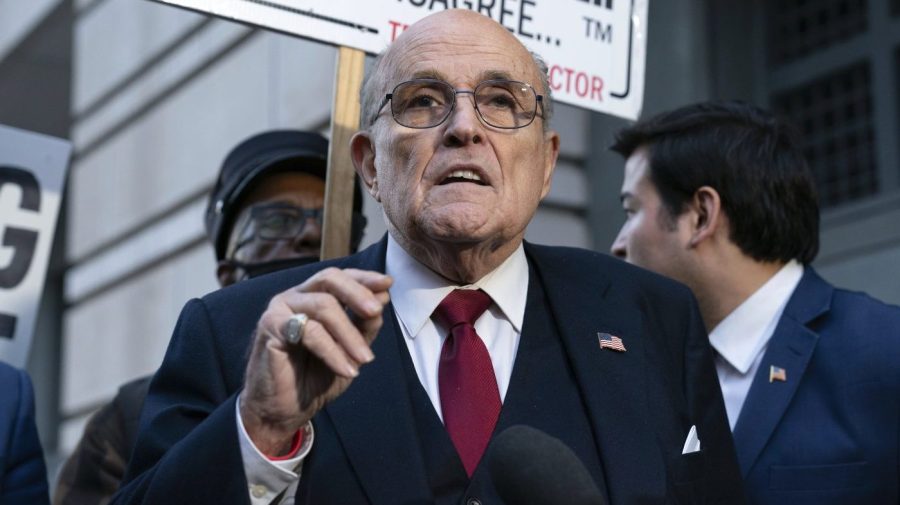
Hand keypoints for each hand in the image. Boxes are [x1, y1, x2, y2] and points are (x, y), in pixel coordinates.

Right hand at [239, 268, 391, 454]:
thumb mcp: (349, 349)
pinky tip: (346, 370)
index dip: (364, 278)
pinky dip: (333, 351)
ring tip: (365, 359)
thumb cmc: (313, 377)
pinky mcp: (270, 326)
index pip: (339, 277)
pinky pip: (310, 332)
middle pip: (329, 279)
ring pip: (323, 306)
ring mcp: (280, 309)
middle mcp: (295, 297)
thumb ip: (363, 324)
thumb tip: (383, 297)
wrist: (283, 410)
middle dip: (358, 294)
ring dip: (350, 334)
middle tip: (376, 312)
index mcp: (312, 296)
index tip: (388, 284)